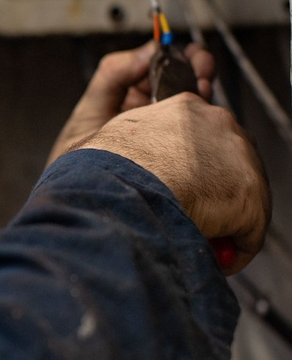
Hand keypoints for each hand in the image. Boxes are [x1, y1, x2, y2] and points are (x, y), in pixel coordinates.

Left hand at [46, 40, 213, 165]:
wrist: (84, 200)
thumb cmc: (77, 161)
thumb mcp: (90, 112)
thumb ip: (112, 76)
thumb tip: (144, 52)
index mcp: (130, 100)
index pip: (158, 70)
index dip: (172, 56)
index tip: (181, 49)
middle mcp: (152, 115)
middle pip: (182, 84)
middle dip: (195, 68)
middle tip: (201, 63)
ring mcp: (167, 135)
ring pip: (194, 107)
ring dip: (202, 89)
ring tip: (203, 81)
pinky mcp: (179, 156)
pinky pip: (197, 132)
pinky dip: (202, 116)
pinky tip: (200, 106)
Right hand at [74, 94, 269, 273]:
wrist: (124, 187)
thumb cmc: (110, 167)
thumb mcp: (122, 135)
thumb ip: (147, 140)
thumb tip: (144, 160)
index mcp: (186, 106)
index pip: (204, 133)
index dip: (195, 163)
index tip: (183, 181)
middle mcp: (220, 124)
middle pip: (231, 161)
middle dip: (215, 188)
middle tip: (194, 211)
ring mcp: (241, 159)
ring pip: (243, 195)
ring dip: (223, 217)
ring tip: (199, 235)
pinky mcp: (250, 197)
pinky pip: (249, 232)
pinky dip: (232, 247)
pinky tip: (210, 253)